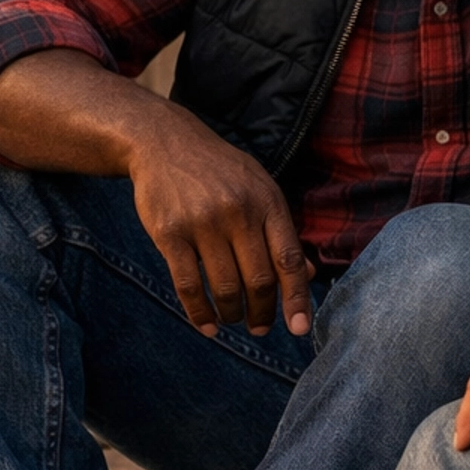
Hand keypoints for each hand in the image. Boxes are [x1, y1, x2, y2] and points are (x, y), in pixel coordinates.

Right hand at [0, 50, 314, 339]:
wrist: (163, 142)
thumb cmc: (219, 170)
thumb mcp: (259, 187)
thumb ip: (281, 230)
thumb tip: (306, 275)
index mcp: (267, 202)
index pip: (289, 260)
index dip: (297, 298)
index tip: (300, 328)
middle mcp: (238, 213)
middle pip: (258, 280)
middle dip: (262, 312)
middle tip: (260, 327)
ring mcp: (202, 223)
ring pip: (225, 287)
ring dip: (232, 314)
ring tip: (233, 320)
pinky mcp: (170, 233)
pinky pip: (188, 285)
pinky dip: (199, 313)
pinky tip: (207, 325)